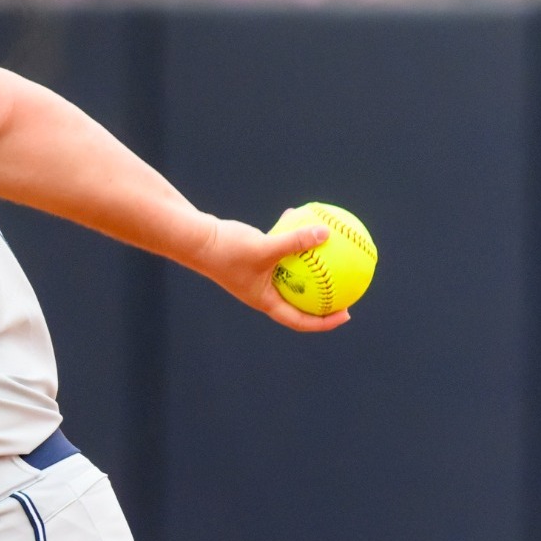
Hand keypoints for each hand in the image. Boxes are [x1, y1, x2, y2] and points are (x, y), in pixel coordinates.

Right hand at [187, 213, 350, 332]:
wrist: (194, 239)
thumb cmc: (225, 249)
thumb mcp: (264, 246)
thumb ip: (295, 241)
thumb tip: (326, 233)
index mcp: (264, 300)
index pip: (299, 320)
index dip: (324, 322)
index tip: (346, 314)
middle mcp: (262, 291)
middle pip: (299, 301)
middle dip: (323, 298)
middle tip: (346, 292)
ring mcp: (257, 274)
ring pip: (291, 274)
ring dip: (310, 266)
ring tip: (331, 258)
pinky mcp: (253, 256)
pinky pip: (280, 251)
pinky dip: (292, 240)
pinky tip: (303, 219)